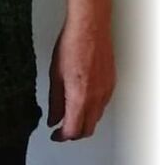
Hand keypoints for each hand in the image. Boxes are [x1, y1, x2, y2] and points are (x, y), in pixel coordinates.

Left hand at [47, 16, 115, 141]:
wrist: (90, 28)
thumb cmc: (71, 45)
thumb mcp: (55, 75)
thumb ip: (55, 101)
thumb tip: (53, 119)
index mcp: (80, 97)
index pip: (73, 131)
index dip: (62, 137)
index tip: (54, 134)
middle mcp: (97, 98)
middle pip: (87, 129)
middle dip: (73, 133)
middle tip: (61, 128)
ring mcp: (106, 91)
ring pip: (96, 118)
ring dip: (83, 121)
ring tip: (68, 114)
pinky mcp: (111, 84)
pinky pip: (103, 105)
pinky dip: (92, 110)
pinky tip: (81, 101)